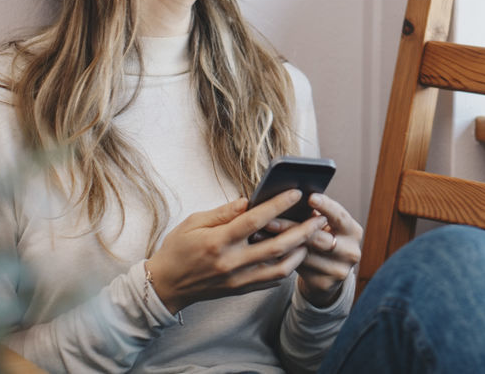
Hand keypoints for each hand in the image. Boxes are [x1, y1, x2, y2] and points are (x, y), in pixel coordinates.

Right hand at [144, 189, 327, 313]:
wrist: (165, 286)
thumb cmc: (178, 250)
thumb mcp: (194, 222)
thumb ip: (223, 212)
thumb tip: (248, 200)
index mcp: (218, 242)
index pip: (254, 221)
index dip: (277, 206)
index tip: (295, 193)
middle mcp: (231, 263)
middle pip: (276, 247)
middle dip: (302, 232)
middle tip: (319, 219)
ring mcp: (238, 279)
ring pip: (279, 268)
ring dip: (300, 252)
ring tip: (313, 236)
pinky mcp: (241, 290)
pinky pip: (271, 281)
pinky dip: (286, 267)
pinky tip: (295, 254)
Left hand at [267, 193, 362, 308]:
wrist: (329, 272)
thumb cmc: (323, 238)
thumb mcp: (326, 226)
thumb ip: (315, 214)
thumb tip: (290, 199)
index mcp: (353, 231)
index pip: (340, 216)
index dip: (326, 206)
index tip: (310, 197)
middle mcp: (350, 252)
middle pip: (318, 238)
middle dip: (292, 227)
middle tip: (269, 219)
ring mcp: (339, 271)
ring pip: (304, 254)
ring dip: (280, 244)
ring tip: (258, 234)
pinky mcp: (324, 284)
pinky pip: (298, 269)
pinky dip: (280, 258)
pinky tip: (264, 251)